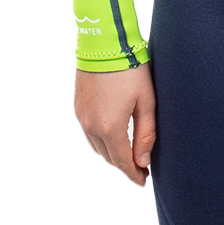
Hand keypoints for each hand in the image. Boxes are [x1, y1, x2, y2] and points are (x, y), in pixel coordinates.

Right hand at [74, 64, 156, 184]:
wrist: (104, 43)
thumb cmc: (130, 70)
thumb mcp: (146, 102)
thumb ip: (145, 134)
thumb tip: (143, 160)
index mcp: (110, 127)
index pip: (123, 161)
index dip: (133, 174)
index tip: (143, 181)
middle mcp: (91, 126)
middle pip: (109, 157)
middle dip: (124, 165)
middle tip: (140, 167)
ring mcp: (81, 117)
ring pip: (97, 147)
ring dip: (112, 153)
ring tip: (128, 153)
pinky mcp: (77, 107)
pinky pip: (89, 133)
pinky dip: (101, 141)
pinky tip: (113, 136)